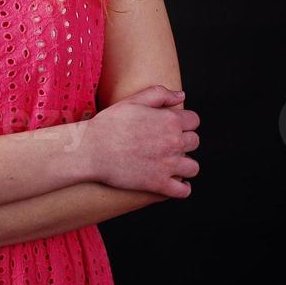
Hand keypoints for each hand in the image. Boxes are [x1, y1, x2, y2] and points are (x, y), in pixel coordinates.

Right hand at [83, 85, 199, 197]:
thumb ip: (159, 94)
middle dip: (184, 141)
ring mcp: (168, 165)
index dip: (184, 122)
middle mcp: (174, 142)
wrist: (90, 150)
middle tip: (167, 143)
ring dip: (185, 164)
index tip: (174, 126)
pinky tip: (174, 182)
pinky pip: (183, 190)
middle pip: (195, 142)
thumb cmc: (109, 124)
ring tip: (171, 163)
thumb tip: (181, 96)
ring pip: (193, 167)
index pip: (194, 121)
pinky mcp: (159, 184)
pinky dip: (182, 188)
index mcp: (170, 120)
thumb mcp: (133, 101)